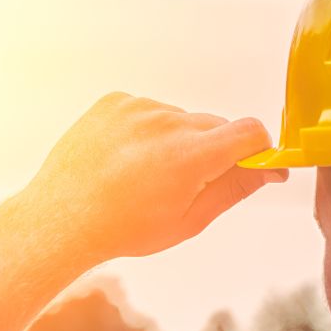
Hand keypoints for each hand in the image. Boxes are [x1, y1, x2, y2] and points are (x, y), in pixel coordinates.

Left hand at [16, 92, 284, 261]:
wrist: (61, 219)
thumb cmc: (122, 229)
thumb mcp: (187, 221)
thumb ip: (233, 190)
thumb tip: (270, 169)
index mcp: (191, 156)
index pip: (251, 132)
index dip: (258, 149)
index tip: (254, 165)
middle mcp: (167, 123)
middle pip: (214, 126)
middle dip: (211, 151)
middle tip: (182, 186)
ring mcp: (138, 108)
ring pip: (178, 119)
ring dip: (174, 142)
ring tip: (141, 177)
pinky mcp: (115, 101)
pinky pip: (147, 111)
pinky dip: (144, 131)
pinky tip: (122, 161)